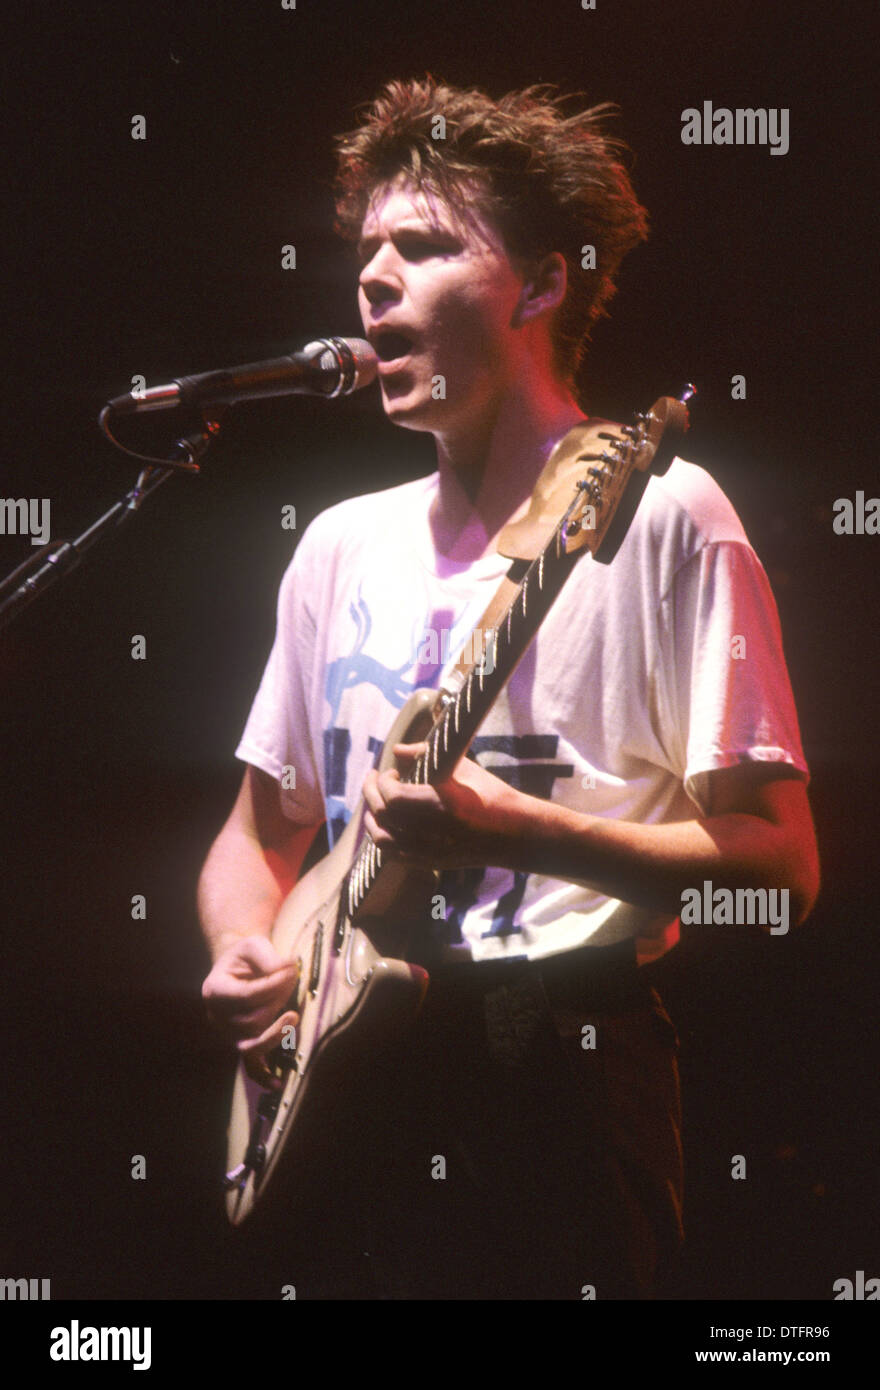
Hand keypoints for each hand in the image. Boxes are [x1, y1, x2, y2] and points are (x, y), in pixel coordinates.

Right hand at [202, 935, 299, 1089]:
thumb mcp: (254, 945)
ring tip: (293, 1016)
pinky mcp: (241, 1044)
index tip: (292, 970)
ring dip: (276, 1029)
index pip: (248, 995)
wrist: (238, 968)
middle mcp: (216, 1016)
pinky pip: (250, 1065)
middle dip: (277, 1002)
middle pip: (252, 1021)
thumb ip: (269, 958)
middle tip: (293, 981)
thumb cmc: (246, 957)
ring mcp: (228, 1034)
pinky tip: (277, 1082)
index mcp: (215, 990)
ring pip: (253, 1043)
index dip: (273, 985)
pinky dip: (263, 1075)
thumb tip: (288, 970)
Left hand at [362, 741, 521, 869]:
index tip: (392, 771)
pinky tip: (385, 826)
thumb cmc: (490, 794)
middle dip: (371, 793)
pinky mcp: (432, 863)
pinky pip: (394, 856)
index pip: (392, 795)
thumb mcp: (462, 767)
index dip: (384, 781)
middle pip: (383, 814)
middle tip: (373, 779)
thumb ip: (426, 754)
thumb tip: (397, 750)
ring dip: (372, 819)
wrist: (514, 833)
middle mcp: (433, 831)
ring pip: (383, 839)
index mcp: (441, 804)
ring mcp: (431, 851)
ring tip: (373, 804)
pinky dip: (384, 840)